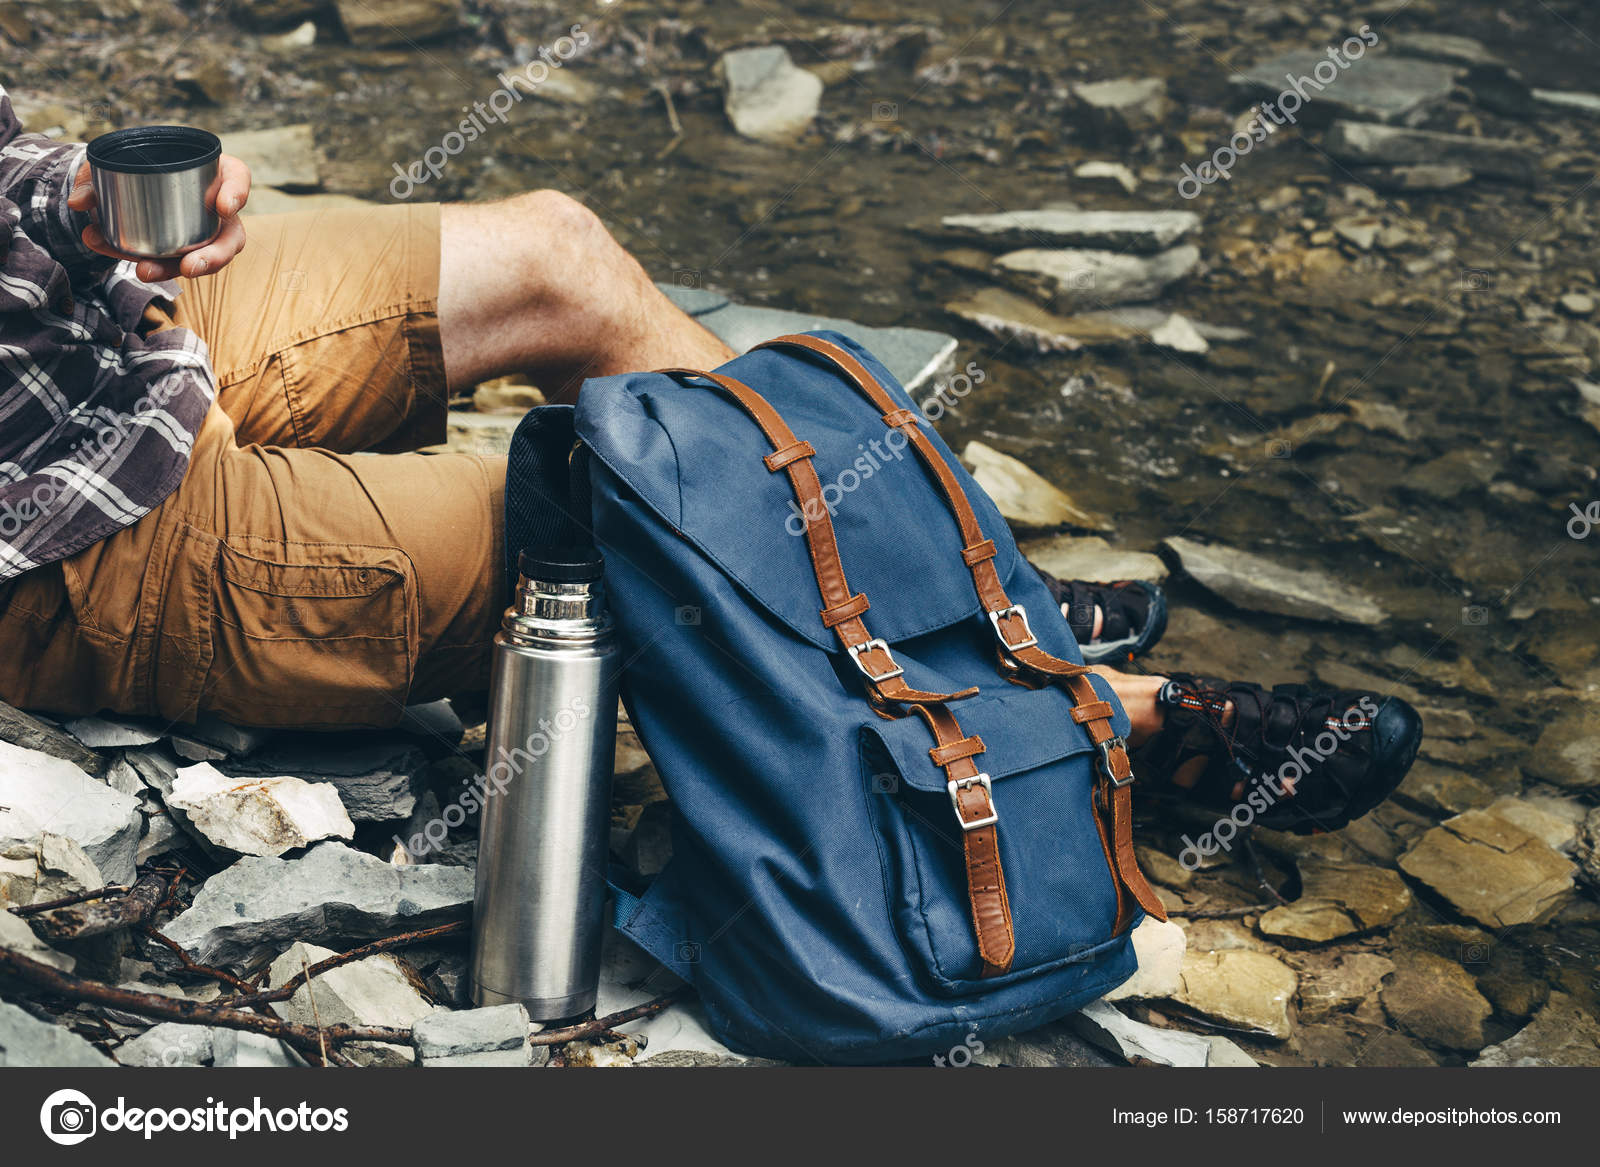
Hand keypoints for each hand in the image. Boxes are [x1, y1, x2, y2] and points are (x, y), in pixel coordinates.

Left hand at [67, 154, 250, 282]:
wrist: (122, 181)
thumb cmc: (130, 163)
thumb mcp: (112, 162)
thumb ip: (95, 177)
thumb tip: (79, 203)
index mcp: (213, 172)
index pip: (237, 178)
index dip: (236, 193)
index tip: (223, 207)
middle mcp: (217, 208)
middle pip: (230, 237)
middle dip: (212, 257)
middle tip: (188, 267)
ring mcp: (204, 233)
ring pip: (206, 259)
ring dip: (176, 270)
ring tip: (146, 272)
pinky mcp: (186, 251)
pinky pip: (175, 264)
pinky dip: (152, 266)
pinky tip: (130, 265)